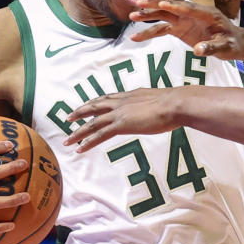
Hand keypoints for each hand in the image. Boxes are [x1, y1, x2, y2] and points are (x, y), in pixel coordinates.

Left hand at [63, 88, 183, 151]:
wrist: (176, 104)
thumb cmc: (176, 103)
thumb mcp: (164, 101)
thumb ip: (157, 104)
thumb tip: (162, 108)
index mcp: (132, 95)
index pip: (109, 98)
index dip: (97, 102)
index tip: (88, 105)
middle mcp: (123, 102)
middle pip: (95, 106)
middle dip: (81, 112)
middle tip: (68, 117)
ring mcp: (120, 113)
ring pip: (93, 122)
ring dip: (78, 131)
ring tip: (67, 139)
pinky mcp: (122, 124)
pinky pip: (99, 135)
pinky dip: (87, 141)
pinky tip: (79, 148)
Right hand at [129, 0, 243, 57]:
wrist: (233, 42)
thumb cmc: (231, 43)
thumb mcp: (226, 47)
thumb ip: (212, 48)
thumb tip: (199, 50)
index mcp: (207, 14)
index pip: (189, 8)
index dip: (176, 6)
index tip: (162, 4)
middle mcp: (193, 13)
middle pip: (171, 6)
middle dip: (155, 4)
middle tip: (138, 3)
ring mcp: (184, 20)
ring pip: (163, 15)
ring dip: (148, 15)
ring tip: (131, 16)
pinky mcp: (179, 28)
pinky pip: (162, 29)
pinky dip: (149, 32)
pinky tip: (135, 37)